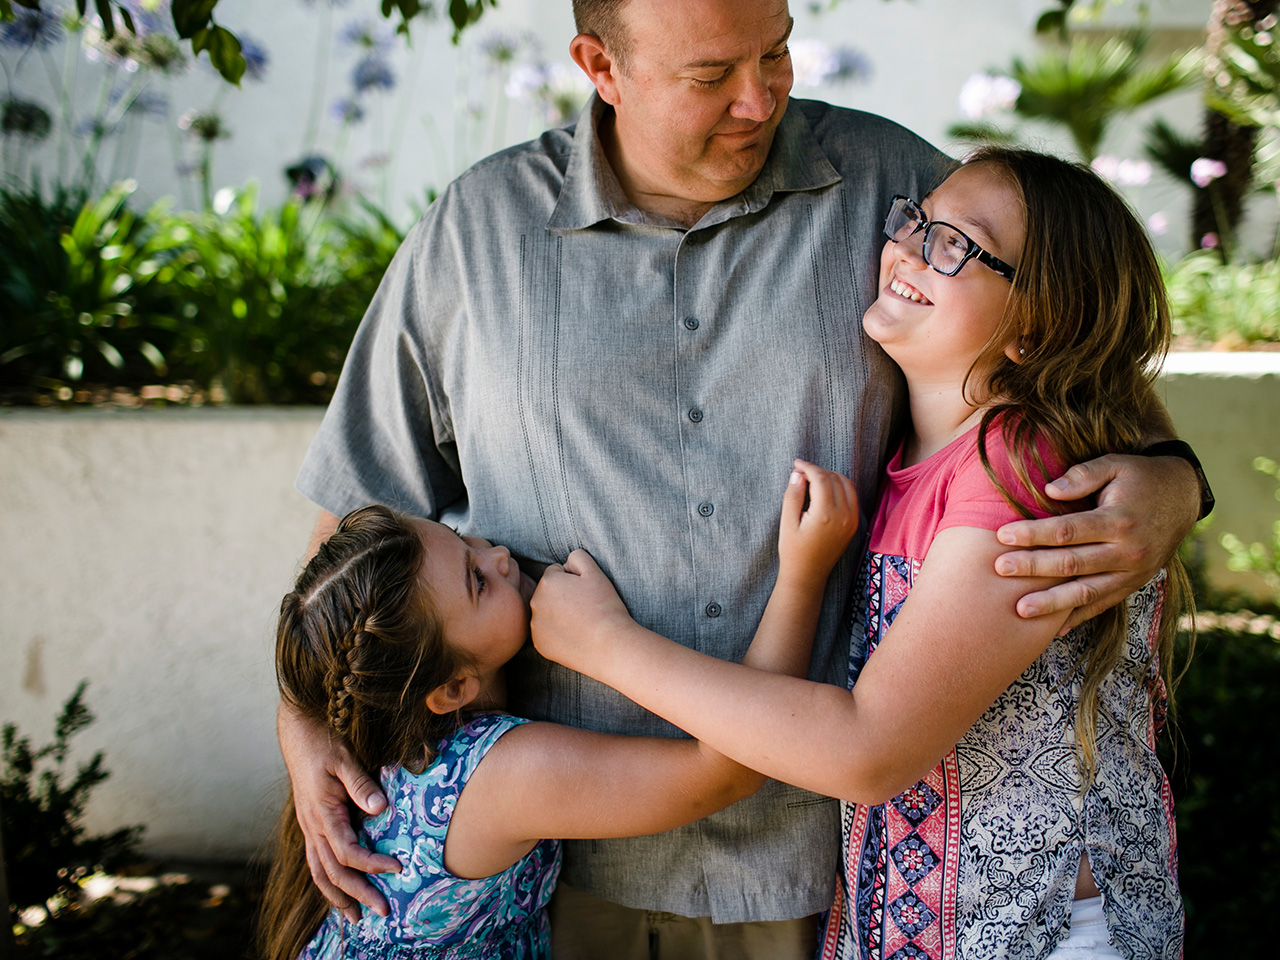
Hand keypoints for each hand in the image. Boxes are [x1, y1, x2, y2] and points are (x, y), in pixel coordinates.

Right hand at [277, 703, 400, 921]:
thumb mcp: (344, 758)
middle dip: (358, 894)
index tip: (398, 869)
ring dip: (338, 898)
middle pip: (333, 872)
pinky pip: (316, 862)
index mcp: (322, 813)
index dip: (372, 864)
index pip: (347, 851)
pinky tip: (340, 894)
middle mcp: (313, 826)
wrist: (298, 733)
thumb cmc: (323, 742)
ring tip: (357, 918)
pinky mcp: (312, 826)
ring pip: (320, 873)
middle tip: (384, 912)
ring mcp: (310, 828)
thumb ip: (361, 784)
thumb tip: (380, 808)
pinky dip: (328, 883)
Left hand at [530, 549, 633, 671]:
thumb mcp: (595, 572)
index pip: (556, 572)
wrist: (609, 646)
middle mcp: (535, 603)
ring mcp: (535, 626)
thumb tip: (565, 563)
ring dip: (558, 614)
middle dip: (562, 596)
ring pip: (546, 612)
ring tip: (580, 623)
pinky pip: (546, 632)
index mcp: (547, 582)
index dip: (574, 580)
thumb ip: (577, 556)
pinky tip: (574, 636)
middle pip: (548, 592)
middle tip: (583, 608)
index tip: (585, 593)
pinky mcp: (539, 644)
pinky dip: (556, 633)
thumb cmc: (604, 607)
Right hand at [777, 460, 858, 588]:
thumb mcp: (787, 523)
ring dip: (830, 477)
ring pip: (846, 484)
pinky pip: (852, 496)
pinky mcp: (854, 525)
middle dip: (818, 471)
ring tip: (812, 479)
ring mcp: (852, 521)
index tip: (796, 464)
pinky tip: (825, 489)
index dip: (808, 467)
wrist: (808, 575)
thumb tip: (797, 474)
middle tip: (801, 473)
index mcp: (825, 514)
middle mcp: (843, 516)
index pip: (821, 478)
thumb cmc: (793, 551)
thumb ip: (792, 496)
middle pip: (834, 478)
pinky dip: (840, 487)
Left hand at [994, 452, 1197, 630]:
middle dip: (1033, 567)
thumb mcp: (1116, 464)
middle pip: (1072, 564)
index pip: (1068, 531)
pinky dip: (1079, 617)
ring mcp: (1133, 573)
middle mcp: (1128, 552)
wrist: (1184, 498)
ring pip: (1086, 592)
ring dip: (1052, 603)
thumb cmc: (1141, 478)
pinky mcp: (1134, 585)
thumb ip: (1083, 474)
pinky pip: (1103, 604)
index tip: (1002, 535)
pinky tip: (1054, 629)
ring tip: (1020, 610)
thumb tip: (1049, 490)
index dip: (1034, 534)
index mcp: (1119, 521)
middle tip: (1000, 569)